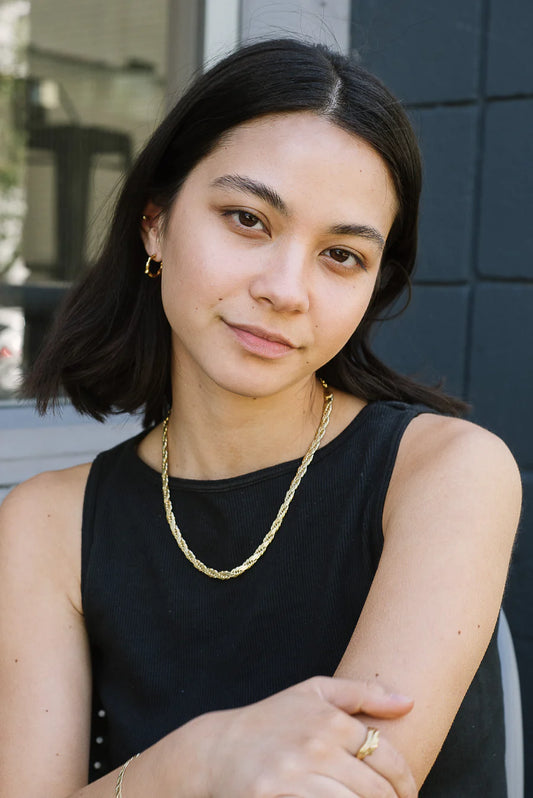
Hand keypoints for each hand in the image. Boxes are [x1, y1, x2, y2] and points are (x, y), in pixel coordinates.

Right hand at [199, 676, 416, 797]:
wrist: (217, 750)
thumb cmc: (271, 719)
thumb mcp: (314, 692)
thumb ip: (364, 693)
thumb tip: (409, 702)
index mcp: (331, 720)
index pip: (388, 758)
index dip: (406, 783)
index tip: (408, 795)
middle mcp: (317, 747)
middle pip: (375, 790)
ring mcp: (295, 775)